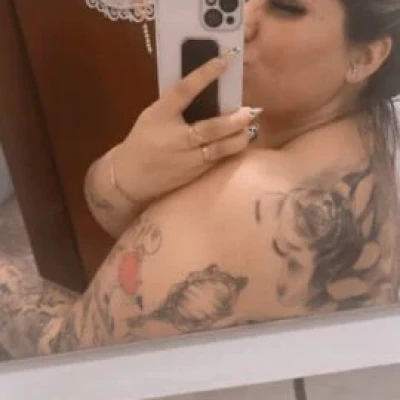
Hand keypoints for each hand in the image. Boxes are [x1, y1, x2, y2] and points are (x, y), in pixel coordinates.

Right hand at [113, 48, 261, 201]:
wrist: (130, 178)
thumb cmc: (142, 142)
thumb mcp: (153, 117)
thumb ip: (175, 105)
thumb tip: (206, 91)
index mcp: (161, 115)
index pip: (184, 90)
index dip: (205, 74)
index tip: (224, 60)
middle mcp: (176, 137)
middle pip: (211, 128)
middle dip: (234, 120)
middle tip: (250, 112)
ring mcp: (187, 158)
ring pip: (220, 149)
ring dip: (238, 139)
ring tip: (248, 130)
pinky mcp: (195, 173)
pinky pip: (217, 160)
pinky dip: (230, 150)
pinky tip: (238, 143)